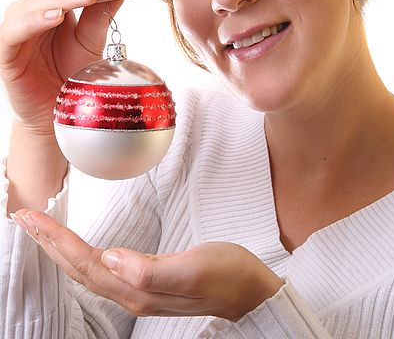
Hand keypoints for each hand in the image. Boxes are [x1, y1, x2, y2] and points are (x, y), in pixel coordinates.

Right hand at [0, 0, 134, 136]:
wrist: (54, 113)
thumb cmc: (70, 75)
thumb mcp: (91, 41)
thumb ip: (101, 14)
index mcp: (53, 0)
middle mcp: (33, 7)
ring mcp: (17, 26)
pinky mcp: (6, 49)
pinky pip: (17, 28)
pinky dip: (36, 18)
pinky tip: (58, 16)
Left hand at [12, 210, 284, 321]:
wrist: (253, 294)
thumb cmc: (229, 278)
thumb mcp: (196, 270)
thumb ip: (152, 269)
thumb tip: (112, 258)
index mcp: (138, 288)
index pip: (85, 261)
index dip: (56, 239)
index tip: (31, 216)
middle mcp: (132, 292)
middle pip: (78, 267)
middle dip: (48, 242)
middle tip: (23, 216)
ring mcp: (140, 289)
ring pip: (88, 268)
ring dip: (61, 248)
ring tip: (43, 229)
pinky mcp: (150, 281)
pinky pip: (103, 267)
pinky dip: (82, 253)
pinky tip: (82, 247)